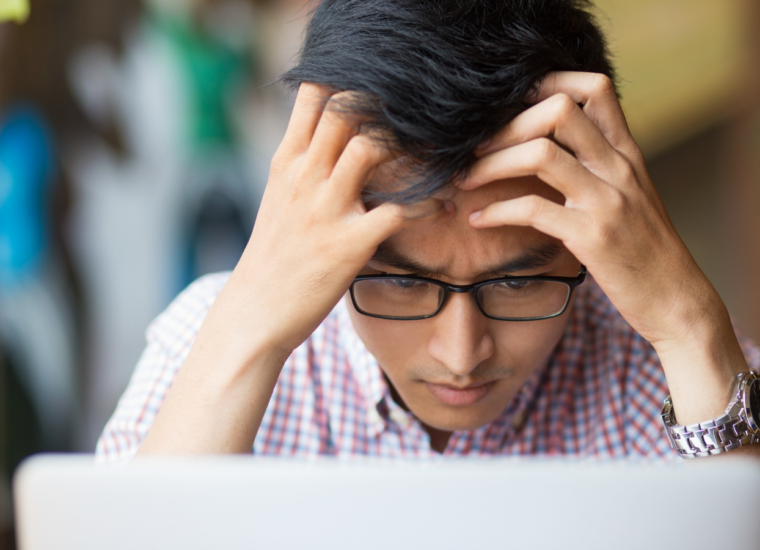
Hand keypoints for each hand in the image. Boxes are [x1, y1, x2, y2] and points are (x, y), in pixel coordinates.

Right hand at [221, 84, 437, 355]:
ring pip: (370, 147)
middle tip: (421, 113)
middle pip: (344, 107)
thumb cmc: (274, 255)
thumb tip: (329, 131)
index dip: (350, 78)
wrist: (255, 312)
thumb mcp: (279, 197)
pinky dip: (428, 205)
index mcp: (288, 161)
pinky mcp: (349, 244)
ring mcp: (325, 208)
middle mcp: (305, 176)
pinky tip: (442, 207)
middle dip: (386, 103)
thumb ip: (304, 161)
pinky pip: (398, 211)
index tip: (385, 85)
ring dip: (409, 146)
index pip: (314, 93)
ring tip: (437, 154)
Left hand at [460, 72, 727, 351]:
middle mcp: (619, 168)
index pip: (595, 88)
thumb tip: (556, 148)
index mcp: (628, 155)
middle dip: (507, 123)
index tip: (510, 104)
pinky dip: (496, 210)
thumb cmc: (648, 254)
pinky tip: (478, 219)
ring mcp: (607, 201)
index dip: (548, 83)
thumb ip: (601, 168)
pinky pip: (531, 209)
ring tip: (466, 179)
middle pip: (559, 110)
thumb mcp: (632, 198)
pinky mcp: (592, 237)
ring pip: (540, 153)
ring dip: (492, 163)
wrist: (678, 301)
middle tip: (476, 146)